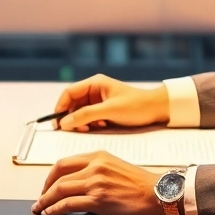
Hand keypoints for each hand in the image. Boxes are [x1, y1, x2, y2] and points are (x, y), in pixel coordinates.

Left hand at [31, 151, 163, 214]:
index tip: (46, 185)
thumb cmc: (140, 183)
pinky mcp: (98, 199)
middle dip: (44, 189)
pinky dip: (55, 209)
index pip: (64, 163)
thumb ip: (95, 170)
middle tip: (40, 199)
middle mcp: (95, 166)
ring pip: (60, 189)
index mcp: (97, 156)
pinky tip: (51, 212)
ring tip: (40, 208)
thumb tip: (75, 183)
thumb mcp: (114, 167)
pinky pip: (68, 204)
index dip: (50, 176)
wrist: (158, 193)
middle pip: (58, 175)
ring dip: (46, 200)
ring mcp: (96, 182)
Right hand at [52, 74, 168, 131]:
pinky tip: (99, 127)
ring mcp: (99, 101)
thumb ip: (86, 115)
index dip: (60, 107)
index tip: (57, 122)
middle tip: (70, 131)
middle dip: (70, 117)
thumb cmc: (136, 106)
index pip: (69, 93)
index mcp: (94, 83)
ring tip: (87, 130)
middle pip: (72, 104)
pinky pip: (89, 118)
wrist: (157, 110)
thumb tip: (64, 122)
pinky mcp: (104, 111)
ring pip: (80, 113)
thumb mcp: (109, 110)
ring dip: (80, 122)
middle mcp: (94, 91)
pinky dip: (90, 125)